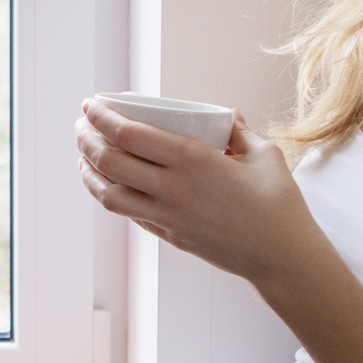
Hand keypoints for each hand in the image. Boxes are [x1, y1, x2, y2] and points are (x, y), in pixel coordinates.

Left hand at [74, 100, 324, 283]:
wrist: (281, 258)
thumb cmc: (278, 204)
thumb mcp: (264, 155)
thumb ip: (240, 130)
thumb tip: (226, 115)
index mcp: (193, 161)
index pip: (130, 134)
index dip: (102, 118)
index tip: (91, 105)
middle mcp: (173, 189)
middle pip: (109, 162)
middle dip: (86, 139)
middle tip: (81, 125)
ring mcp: (167, 216)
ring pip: (108, 194)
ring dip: (89, 171)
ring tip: (84, 154)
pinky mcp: (168, 236)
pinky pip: (127, 213)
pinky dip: (109, 195)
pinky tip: (107, 183)